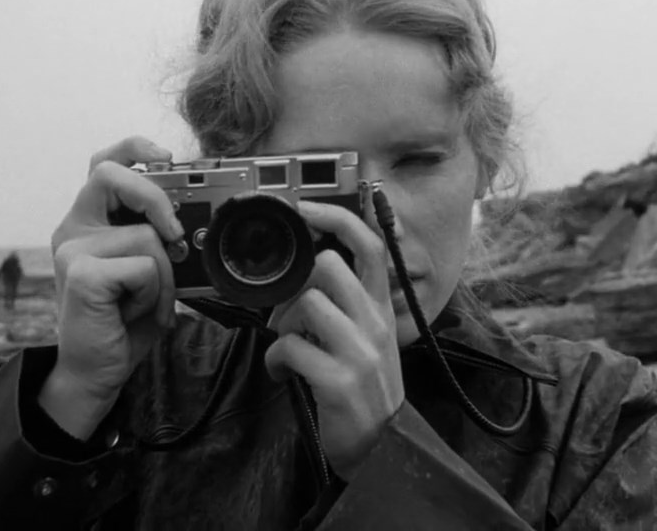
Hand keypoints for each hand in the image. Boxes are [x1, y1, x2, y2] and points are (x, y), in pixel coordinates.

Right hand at [40, 136, 183, 437]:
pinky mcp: (80, 272)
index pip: (104, 165)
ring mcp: (71, 249)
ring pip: (145, 234)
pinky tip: (131, 312)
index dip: (134, 149)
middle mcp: (73, 229)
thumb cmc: (123, 320)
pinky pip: (143, 266)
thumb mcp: (149, 272)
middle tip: (174, 231)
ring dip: (163, 274)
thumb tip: (190, 224)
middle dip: (153, 194)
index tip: (165, 156)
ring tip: (145, 301)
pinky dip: (153, 293)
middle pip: (109, 174)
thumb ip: (159, 241)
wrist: (96, 372)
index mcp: (89, 222)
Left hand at [264, 200, 404, 480]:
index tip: (304, 207)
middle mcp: (376, 323)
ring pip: (307, 304)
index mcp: (380, 308)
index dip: (338, 218)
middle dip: (294, 285)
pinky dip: (275, 360)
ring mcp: (361, 352)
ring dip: (281, 325)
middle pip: (329, 266)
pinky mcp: (340, 381)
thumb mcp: (367, 340)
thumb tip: (309, 274)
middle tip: (285, 312)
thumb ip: (349, 306)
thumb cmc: (363, 388)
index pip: (370, 246)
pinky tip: (281, 373)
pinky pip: (291, 348)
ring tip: (284, 346)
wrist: (381, 448)